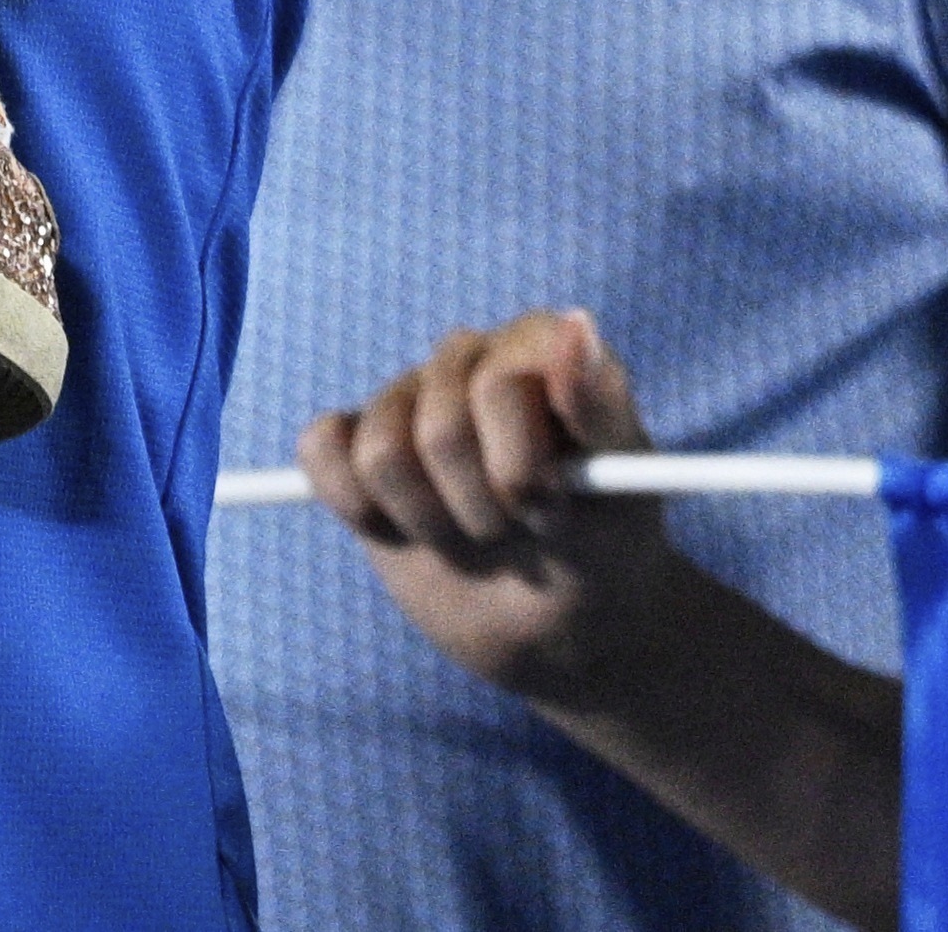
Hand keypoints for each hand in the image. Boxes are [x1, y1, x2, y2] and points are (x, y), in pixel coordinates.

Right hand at [295, 308, 690, 711]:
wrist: (557, 622)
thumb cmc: (605, 549)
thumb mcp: (626, 492)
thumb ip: (602, 408)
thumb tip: (577, 324)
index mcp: (535, 347)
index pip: (497, 389)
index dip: (520, 471)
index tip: (552, 512)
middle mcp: (468, 359)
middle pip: (439, 432)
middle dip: (482, 510)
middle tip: (515, 530)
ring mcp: (407, 399)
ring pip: (380, 453)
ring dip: (430, 523)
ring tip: (471, 536)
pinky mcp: (356, 445)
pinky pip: (321, 450)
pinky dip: (356, 506)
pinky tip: (403, 531)